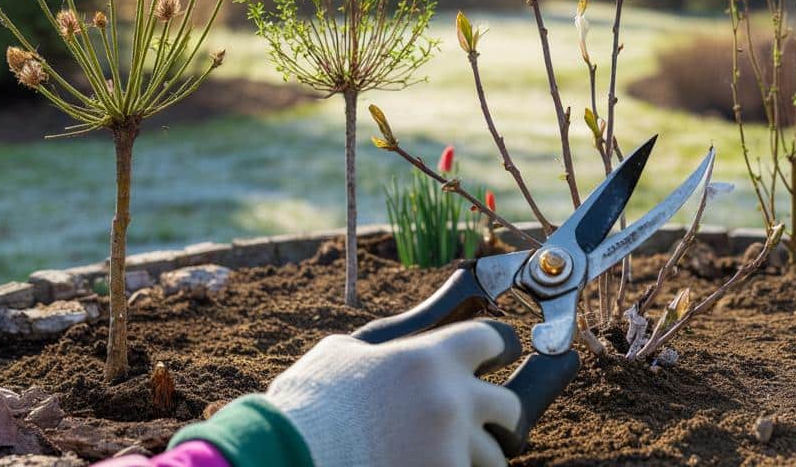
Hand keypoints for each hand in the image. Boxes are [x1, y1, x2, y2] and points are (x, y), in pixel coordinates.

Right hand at [265, 320, 523, 466]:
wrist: (287, 456)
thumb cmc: (308, 406)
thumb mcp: (342, 354)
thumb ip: (383, 348)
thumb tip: (388, 351)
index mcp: (431, 358)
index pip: (495, 339)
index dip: (497, 348)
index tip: (497, 357)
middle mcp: (452, 400)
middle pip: (508, 407)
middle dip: (495, 418)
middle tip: (478, 425)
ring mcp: (451, 447)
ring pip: (495, 456)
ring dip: (473, 456)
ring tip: (442, 454)